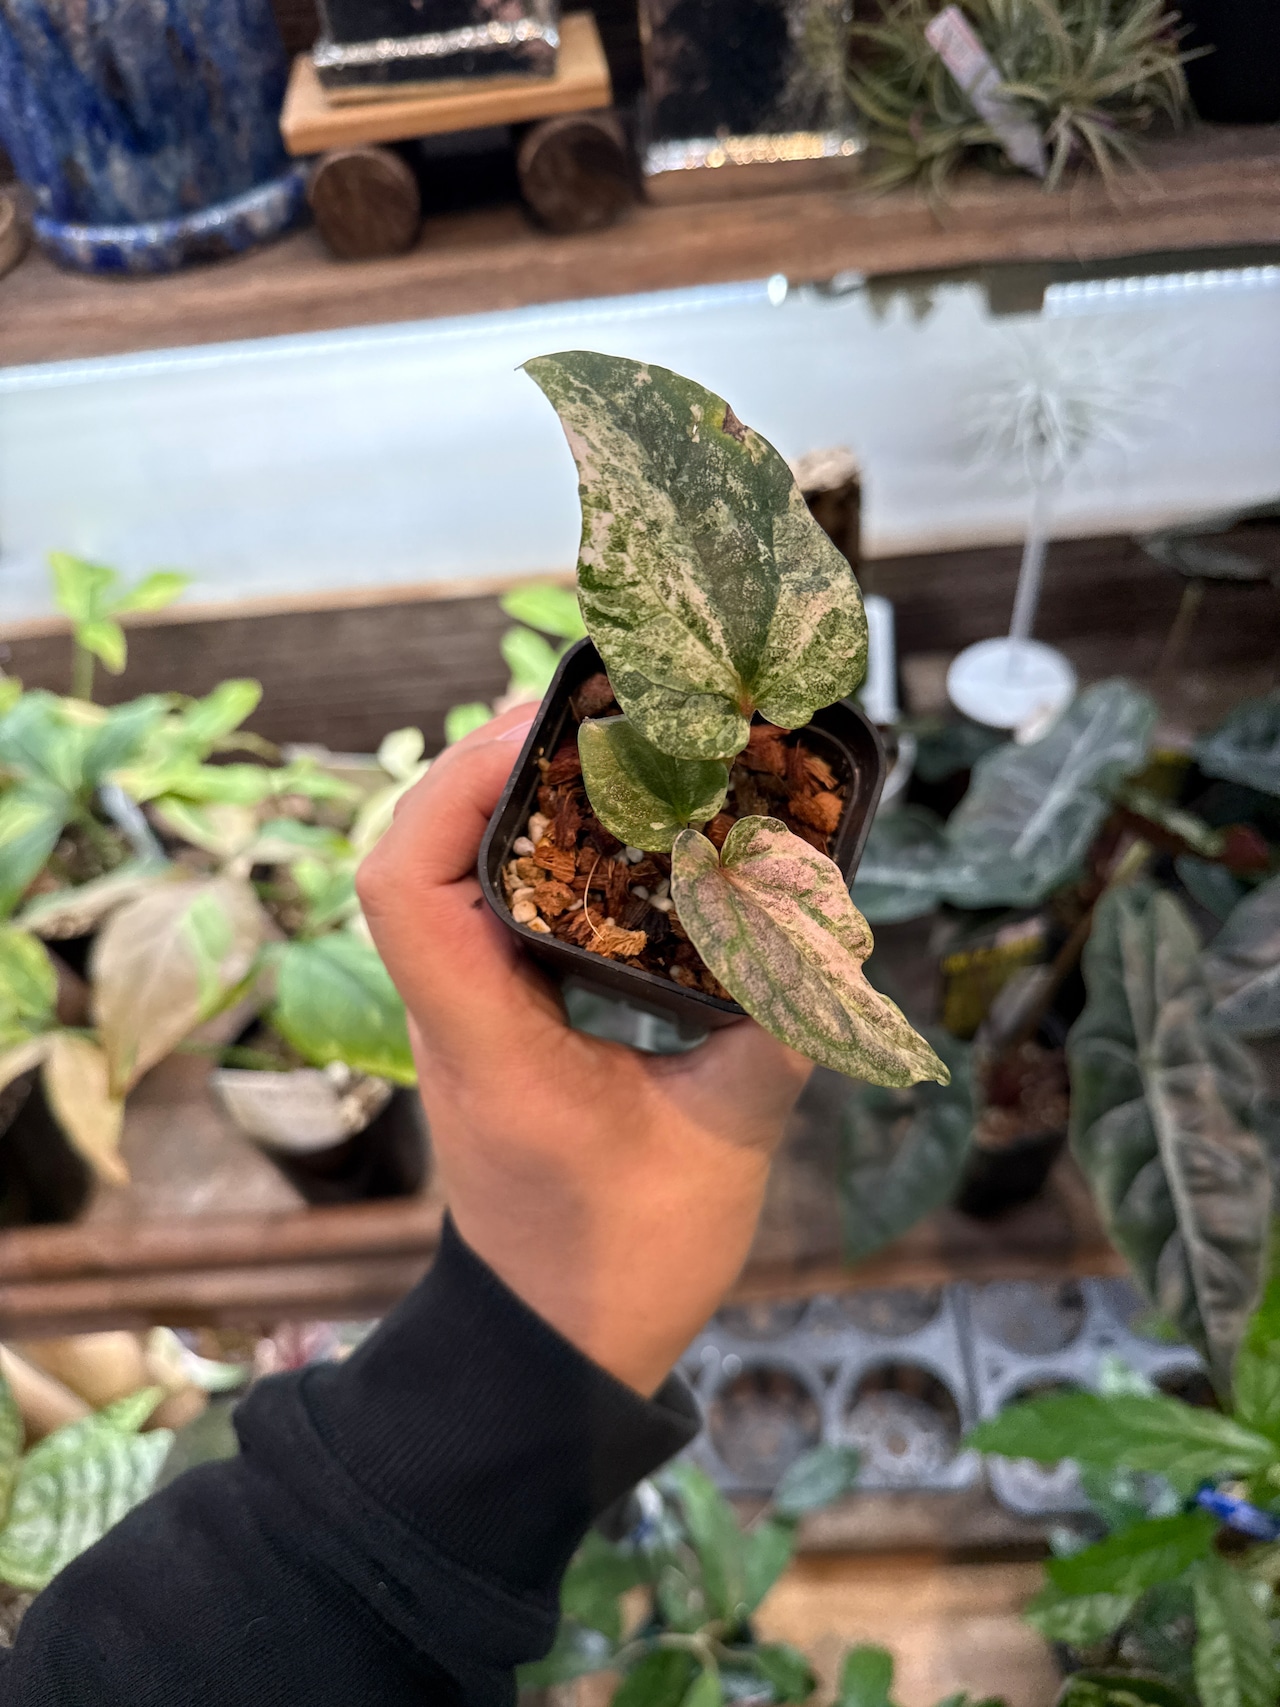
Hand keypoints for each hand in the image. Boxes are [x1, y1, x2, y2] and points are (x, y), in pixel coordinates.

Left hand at [357, 704, 812, 1395]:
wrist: (550, 1346)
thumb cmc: (621, 1264)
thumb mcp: (722, 1148)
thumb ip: (778, 1037)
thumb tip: (830, 935)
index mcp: (488, 1040)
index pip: (407, 882)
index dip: (456, 782)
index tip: (543, 731)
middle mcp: (455, 1014)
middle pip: (422, 847)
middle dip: (498, 761)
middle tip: (601, 717)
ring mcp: (465, 1017)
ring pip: (449, 871)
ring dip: (511, 797)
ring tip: (609, 751)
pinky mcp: (493, 1023)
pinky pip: (487, 908)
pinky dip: (534, 849)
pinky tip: (612, 832)